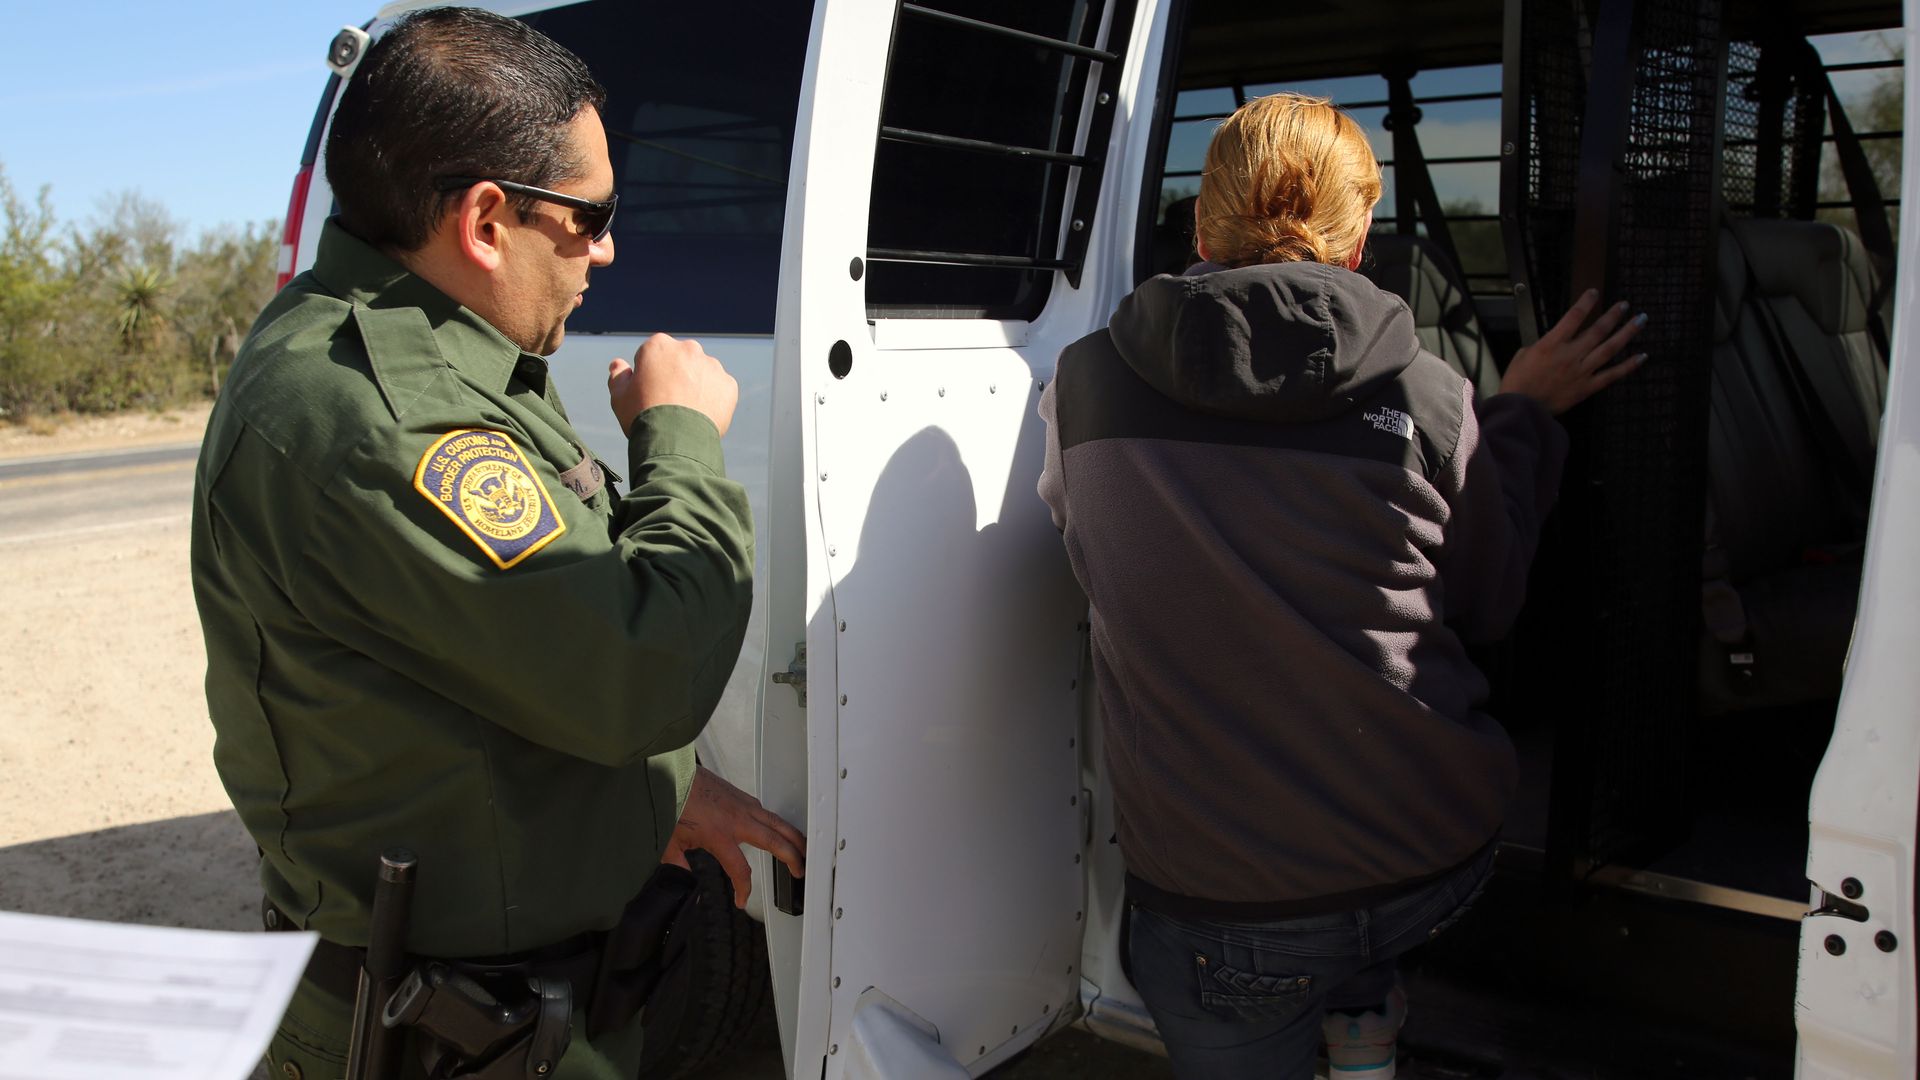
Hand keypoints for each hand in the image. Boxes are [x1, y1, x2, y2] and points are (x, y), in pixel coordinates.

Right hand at [608, 332, 737, 437]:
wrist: (674, 440)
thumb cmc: (642, 415)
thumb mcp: (620, 396)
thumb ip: (618, 376)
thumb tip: (618, 364)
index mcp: (659, 345)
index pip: (653, 355)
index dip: (648, 375)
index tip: (648, 393)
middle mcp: (688, 349)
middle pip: (680, 361)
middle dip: (675, 376)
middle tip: (669, 403)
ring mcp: (711, 366)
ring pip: (702, 374)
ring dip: (696, 386)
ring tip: (686, 412)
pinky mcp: (728, 385)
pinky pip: (719, 389)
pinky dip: (713, 399)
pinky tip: (701, 415)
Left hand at [662, 766, 805, 907]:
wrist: (673, 774)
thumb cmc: (672, 802)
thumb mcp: (670, 841)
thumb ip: (678, 863)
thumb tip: (681, 876)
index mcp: (720, 835)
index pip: (740, 869)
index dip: (744, 889)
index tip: (742, 900)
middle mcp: (737, 820)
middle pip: (775, 842)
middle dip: (792, 858)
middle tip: (800, 870)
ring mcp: (742, 805)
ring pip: (777, 822)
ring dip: (793, 837)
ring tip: (803, 848)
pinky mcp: (741, 795)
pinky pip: (765, 811)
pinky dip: (777, 822)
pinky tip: (778, 828)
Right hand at [1499, 289, 1647, 414]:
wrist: (1522, 408)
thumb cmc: (1518, 381)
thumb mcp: (1523, 354)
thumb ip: (1544, 344)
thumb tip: (1557, 340)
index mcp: (1552, 344)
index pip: (1574, 317)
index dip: (1586, 302)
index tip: (1595, 292)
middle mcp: (1570, 355)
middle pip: (1598, 330)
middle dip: (1613, 315)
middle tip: (1625, 305)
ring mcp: (1582, 371)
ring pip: (1610, 348)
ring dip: (1627, 333)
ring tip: (1640, 321)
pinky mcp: (1587, 387)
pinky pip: (1612, 375)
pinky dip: (1628, 366)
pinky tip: (1642, 356)